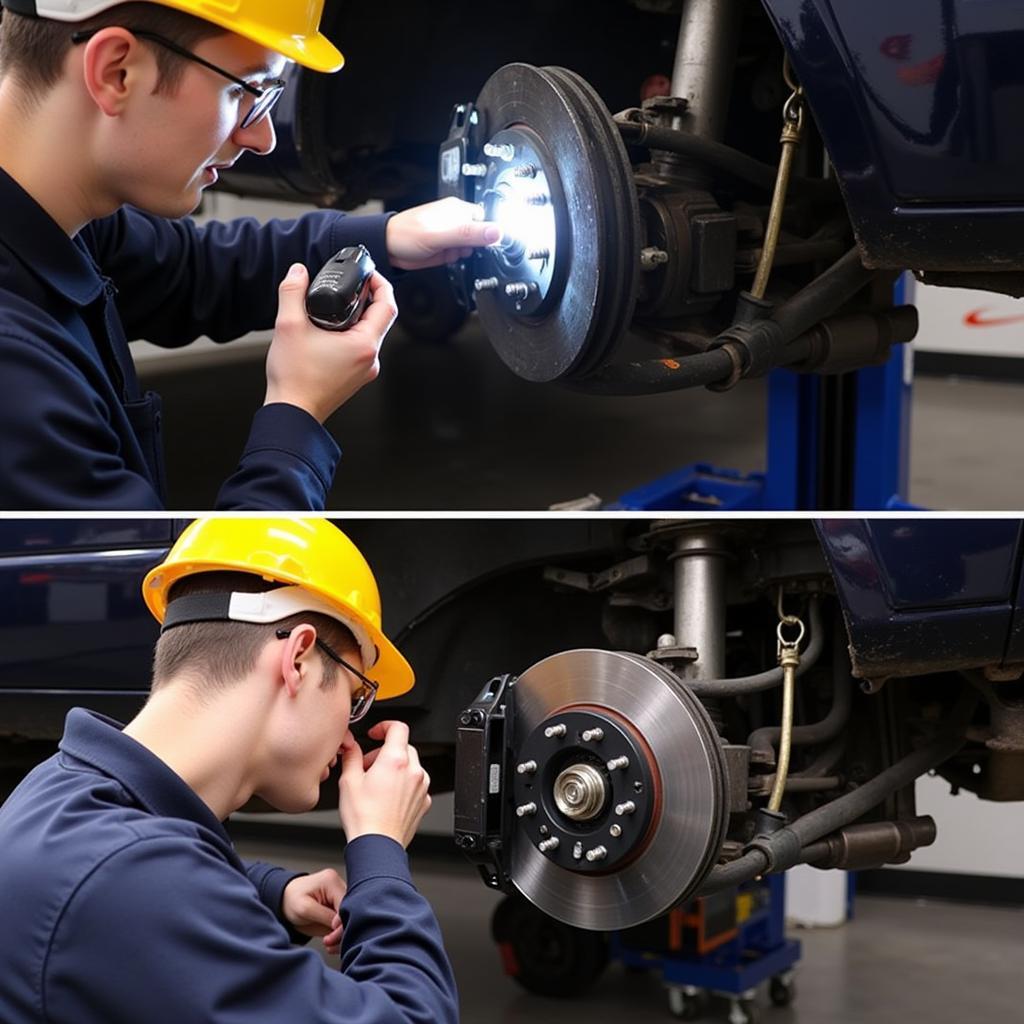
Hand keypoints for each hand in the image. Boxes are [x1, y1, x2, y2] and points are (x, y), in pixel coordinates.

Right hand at [264, 264, 397, 422]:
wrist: (292, 412)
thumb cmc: (295, 378)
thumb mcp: (289, 326)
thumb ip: (293, 291)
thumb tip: (298, 271)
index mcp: (364, 345)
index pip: (388, 306)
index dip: (381, 284)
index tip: (369, 274)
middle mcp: (370, 359)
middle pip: (379, 320)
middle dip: (367, 299)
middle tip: (350, 286)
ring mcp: (364, 370)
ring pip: (369, 334)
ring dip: (357, 317)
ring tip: (336, 307)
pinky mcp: (355, 377)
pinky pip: (359, 348)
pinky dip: (349, 334)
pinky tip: (330, 331)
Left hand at [281, 869, 346, 955]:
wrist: (284, 900)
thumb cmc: (291, 900)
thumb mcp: (305, 909)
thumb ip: (325, 915)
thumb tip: (340, 925)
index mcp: (331, 881)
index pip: (345, 905)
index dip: (341, 924)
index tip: (330, 938)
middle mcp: (339, 886)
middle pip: (349, 912)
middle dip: (341, 931)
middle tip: (328, 943)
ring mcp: (339, 897)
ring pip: (349, 918)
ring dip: (341, 935)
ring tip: (329, 944)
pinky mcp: (338, 907)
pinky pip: (344, 922)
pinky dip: (339, 934)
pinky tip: (331, 942)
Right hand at [337, 723, 431, 847]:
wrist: (377, 846)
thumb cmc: (364, 818)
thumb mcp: (349, 781)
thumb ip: (351, 756)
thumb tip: (351, 746)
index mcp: (395, 760)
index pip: (398, 727)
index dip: (385, 726)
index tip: (376, 733)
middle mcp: (413, 771)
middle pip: (403, 746)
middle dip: (385, 751)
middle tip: (368, 764)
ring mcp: (421, 786)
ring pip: (411, 765)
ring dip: (395, 767)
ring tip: (377, 782)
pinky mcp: (424, 801)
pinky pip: (415, 783)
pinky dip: (403, 783)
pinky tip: (387, 796)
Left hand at [386, 197, 500, 269]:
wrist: (389, 249)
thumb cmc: (407, 234)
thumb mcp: (443, 235)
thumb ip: (470, 233)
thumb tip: (496, 232)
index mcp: (459, 209)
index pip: (487, 219)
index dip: (489, 233)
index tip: (485, 243)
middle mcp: (457, 220)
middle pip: (481, 234)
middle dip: (476, 245)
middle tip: (462, 247)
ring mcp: (452, 235)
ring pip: (472, 247)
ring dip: (465, 253)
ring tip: (451, 251)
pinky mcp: (447, 247)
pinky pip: (461, 254)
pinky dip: (457, 258)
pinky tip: (447, 256)